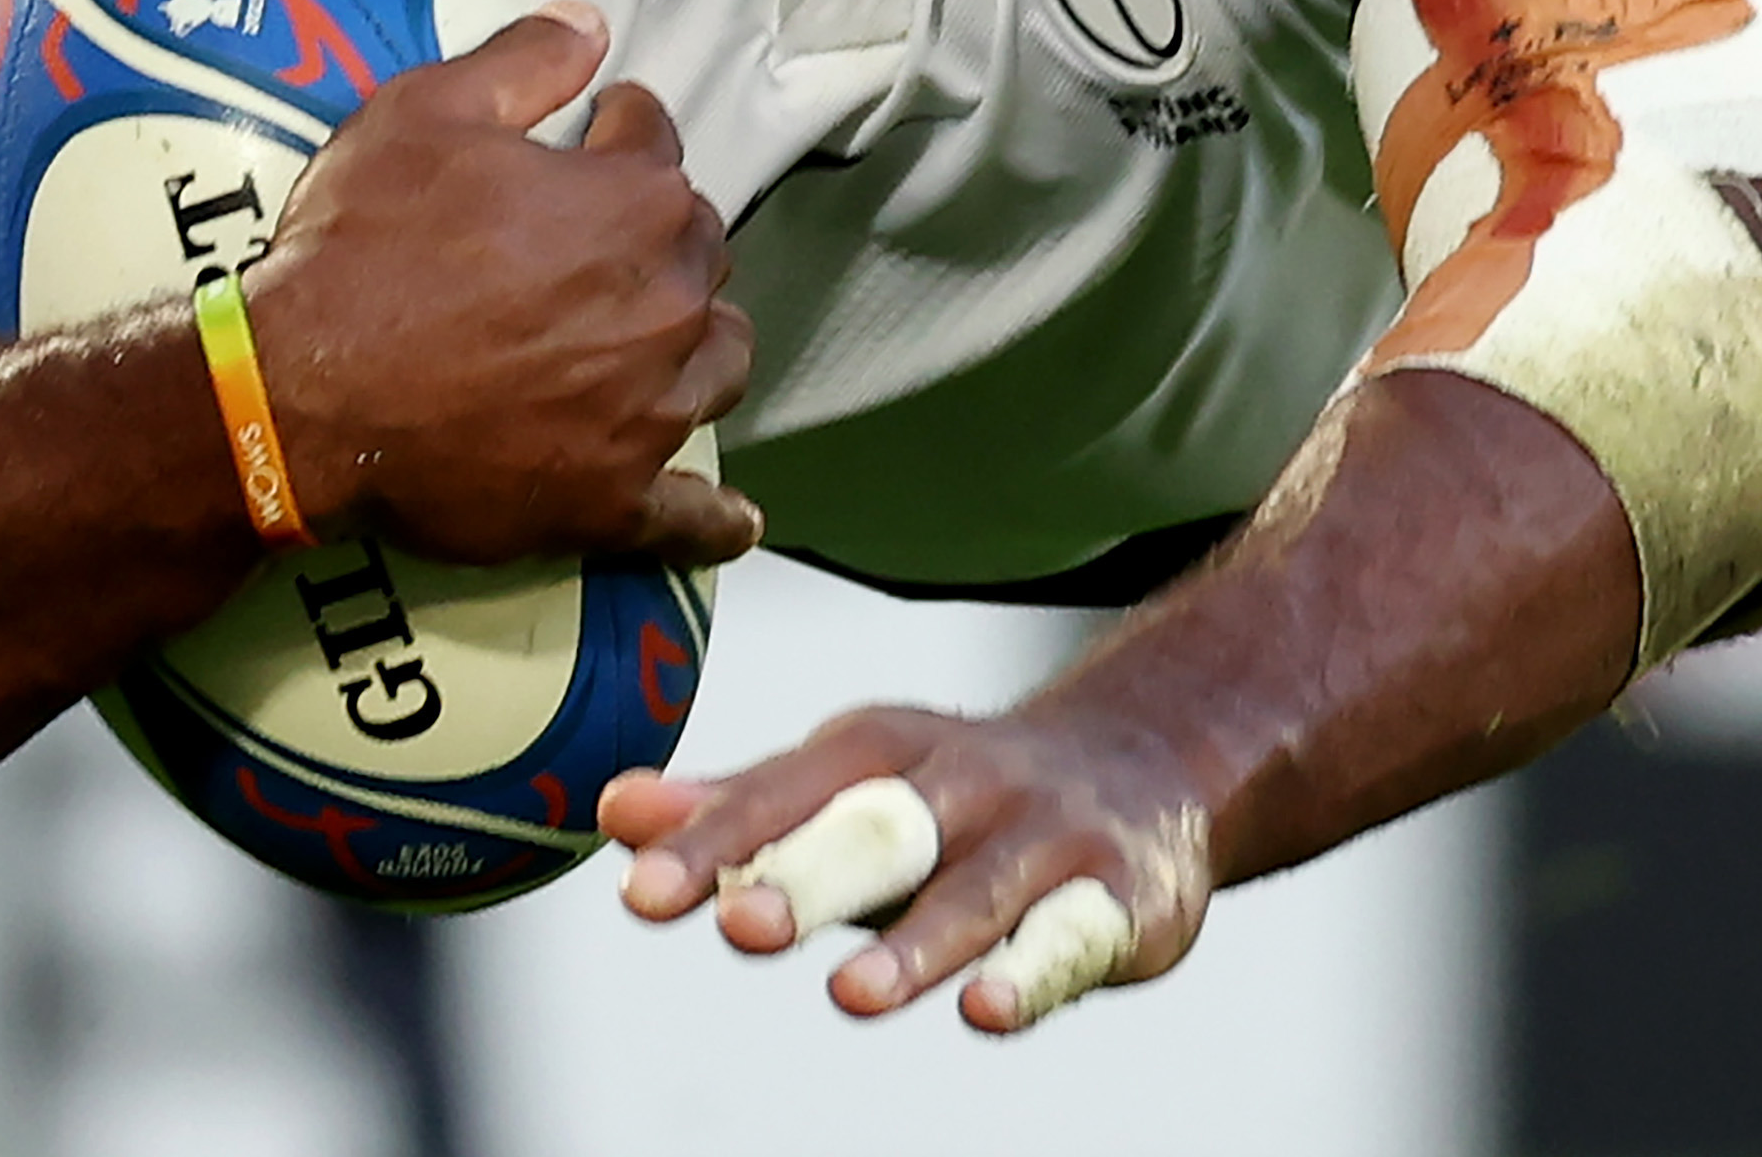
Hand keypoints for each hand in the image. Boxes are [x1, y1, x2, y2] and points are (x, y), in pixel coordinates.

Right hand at [246, 4, 759, 566]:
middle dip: (661, 234)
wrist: (299, 395)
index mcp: (635, 202)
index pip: (658, 146)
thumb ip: (521, 61)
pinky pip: (685, 517)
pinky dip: (713, 518)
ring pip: (715, 366)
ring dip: (697, 344)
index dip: (623, 131)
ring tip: (661, 340)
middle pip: (699, 255)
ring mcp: (647, 410)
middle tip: (600, 239)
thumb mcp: (422, 113)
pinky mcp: (611, 499)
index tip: (599, 132)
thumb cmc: (361, 244)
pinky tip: (734, 518)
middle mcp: (668, 303)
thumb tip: (593, 21)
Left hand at [598, 703, 1216, 1032]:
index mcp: (882, 749)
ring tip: (851, 996)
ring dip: (915, 946)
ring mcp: (1045, 838)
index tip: (642, 887)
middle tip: (740, 922)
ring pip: (974, 893)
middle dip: (810, 874)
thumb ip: (740, 810)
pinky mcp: (1119, 895)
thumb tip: (611, 812)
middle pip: (877, 830)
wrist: (1149, 763)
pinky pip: (1074, 937)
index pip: (786, 793)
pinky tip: (988, 1011)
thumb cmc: (958, 794)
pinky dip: (1034, 975)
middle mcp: (964, 782)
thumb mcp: (851, 785)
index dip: (715, 840)